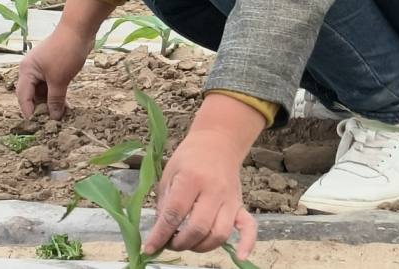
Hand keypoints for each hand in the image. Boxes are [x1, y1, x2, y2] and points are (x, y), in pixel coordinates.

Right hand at [15, 23, 92, 119]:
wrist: (79, 30)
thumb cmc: (65, 52)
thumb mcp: (60, 79)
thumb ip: (55, 99)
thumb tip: (54, 117)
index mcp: (27, 70)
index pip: (23, 95)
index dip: (28, 110)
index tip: (35, 125)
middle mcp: (31, 69)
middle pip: (32, 94)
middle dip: (42, 107)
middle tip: (51, 122)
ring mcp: (43, 67)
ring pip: (44, 90)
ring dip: (52, 101)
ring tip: (62, 115)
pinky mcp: (54, 66)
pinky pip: (52, 84)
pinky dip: (58, 93)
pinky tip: (66, 104)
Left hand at [143, 95, 262, 258]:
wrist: (218, 141)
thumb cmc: (190, 157)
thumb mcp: (170, 173)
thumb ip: (165, 203)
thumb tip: (160, 232)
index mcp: (191, 179)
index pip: (175, 214)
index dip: (160, 234)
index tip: (150, 247)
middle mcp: (213, 190)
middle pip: (198, 228)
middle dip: (180, 243)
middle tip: (170, 243)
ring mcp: (229, 198)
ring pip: (219, 233)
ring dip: (201, 247)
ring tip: (189, 243)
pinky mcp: (240, 204)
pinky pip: (248, 227)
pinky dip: (247, 243)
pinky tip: (239, 256)